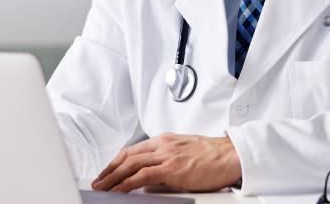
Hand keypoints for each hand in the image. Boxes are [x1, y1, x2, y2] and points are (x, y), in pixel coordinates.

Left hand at [91, 133, 241, 192]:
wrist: (231, 155)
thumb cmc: (213, 156)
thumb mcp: (184, 154)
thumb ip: (166, 163)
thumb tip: (150, 180)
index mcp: (165, 140)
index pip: (133, 150)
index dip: (116, 161)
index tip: (107, 171)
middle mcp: (163, 144)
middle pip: (127, 156)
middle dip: (109, 170)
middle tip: (98, 181)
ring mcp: (167, 155)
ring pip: (131, 164)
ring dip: (113, 177)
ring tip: (102, 187)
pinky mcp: (172, 168)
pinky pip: (143, 175)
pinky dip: (127, 182)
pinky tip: (119, 189)